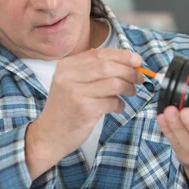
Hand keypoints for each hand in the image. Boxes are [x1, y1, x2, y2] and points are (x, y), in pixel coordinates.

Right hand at [26, 48, 143, 178]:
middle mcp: (69, 76)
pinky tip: (117, 108)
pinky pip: (112, 102)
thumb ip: (93, 71)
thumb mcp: (71, 83)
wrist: (49, 135)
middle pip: (109, 66)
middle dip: (130, 71)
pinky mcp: (85, 109)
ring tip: (130, 93)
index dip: (123, 55)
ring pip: (114, 83)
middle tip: (139, 78)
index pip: (100, 53)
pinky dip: (120, 104)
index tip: (137, 60)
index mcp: (66, 66)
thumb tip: (128, 63)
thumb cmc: (66, 109)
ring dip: (128, 88)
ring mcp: (76, 92)